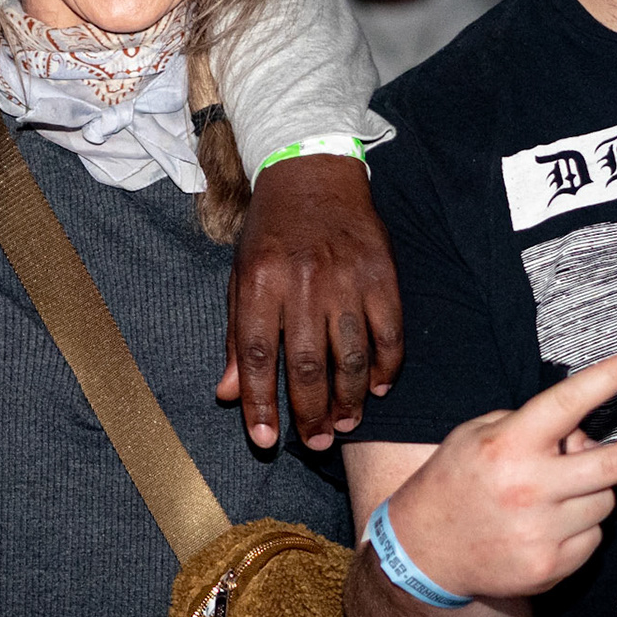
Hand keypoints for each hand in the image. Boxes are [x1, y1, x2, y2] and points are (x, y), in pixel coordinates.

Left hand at [219, 154, 401, 449]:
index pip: (256, 355)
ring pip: (350, 356)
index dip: (260, 403)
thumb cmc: (270, 232)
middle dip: (310, 413)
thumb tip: (228, 394)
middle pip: (306, 364)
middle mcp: (302, 281)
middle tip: (314, 441)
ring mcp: (346, 278)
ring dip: (348, 399)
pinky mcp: (382, 274)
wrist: (313, 175)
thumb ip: (234, 337)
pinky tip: (377, 388)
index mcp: (259, 281)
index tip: (265, 440)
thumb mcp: (240, 276)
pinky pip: (388, 333)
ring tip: (343, 424)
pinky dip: (385, 367)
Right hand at [385, 348, 616, 599]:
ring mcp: (543, 531)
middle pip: (615, 464)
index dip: (609, 378)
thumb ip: (535, 428)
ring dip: (591, 490)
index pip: (568, 404)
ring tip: (547, 493)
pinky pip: (593, 534)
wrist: (424, 551)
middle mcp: (529, 487)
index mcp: (509, 445)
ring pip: (604, 499)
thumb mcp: (479, 435)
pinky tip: (542, 523)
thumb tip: (588, 437)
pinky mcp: (552, 564)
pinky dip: (579, 524)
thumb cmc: (454, 482)